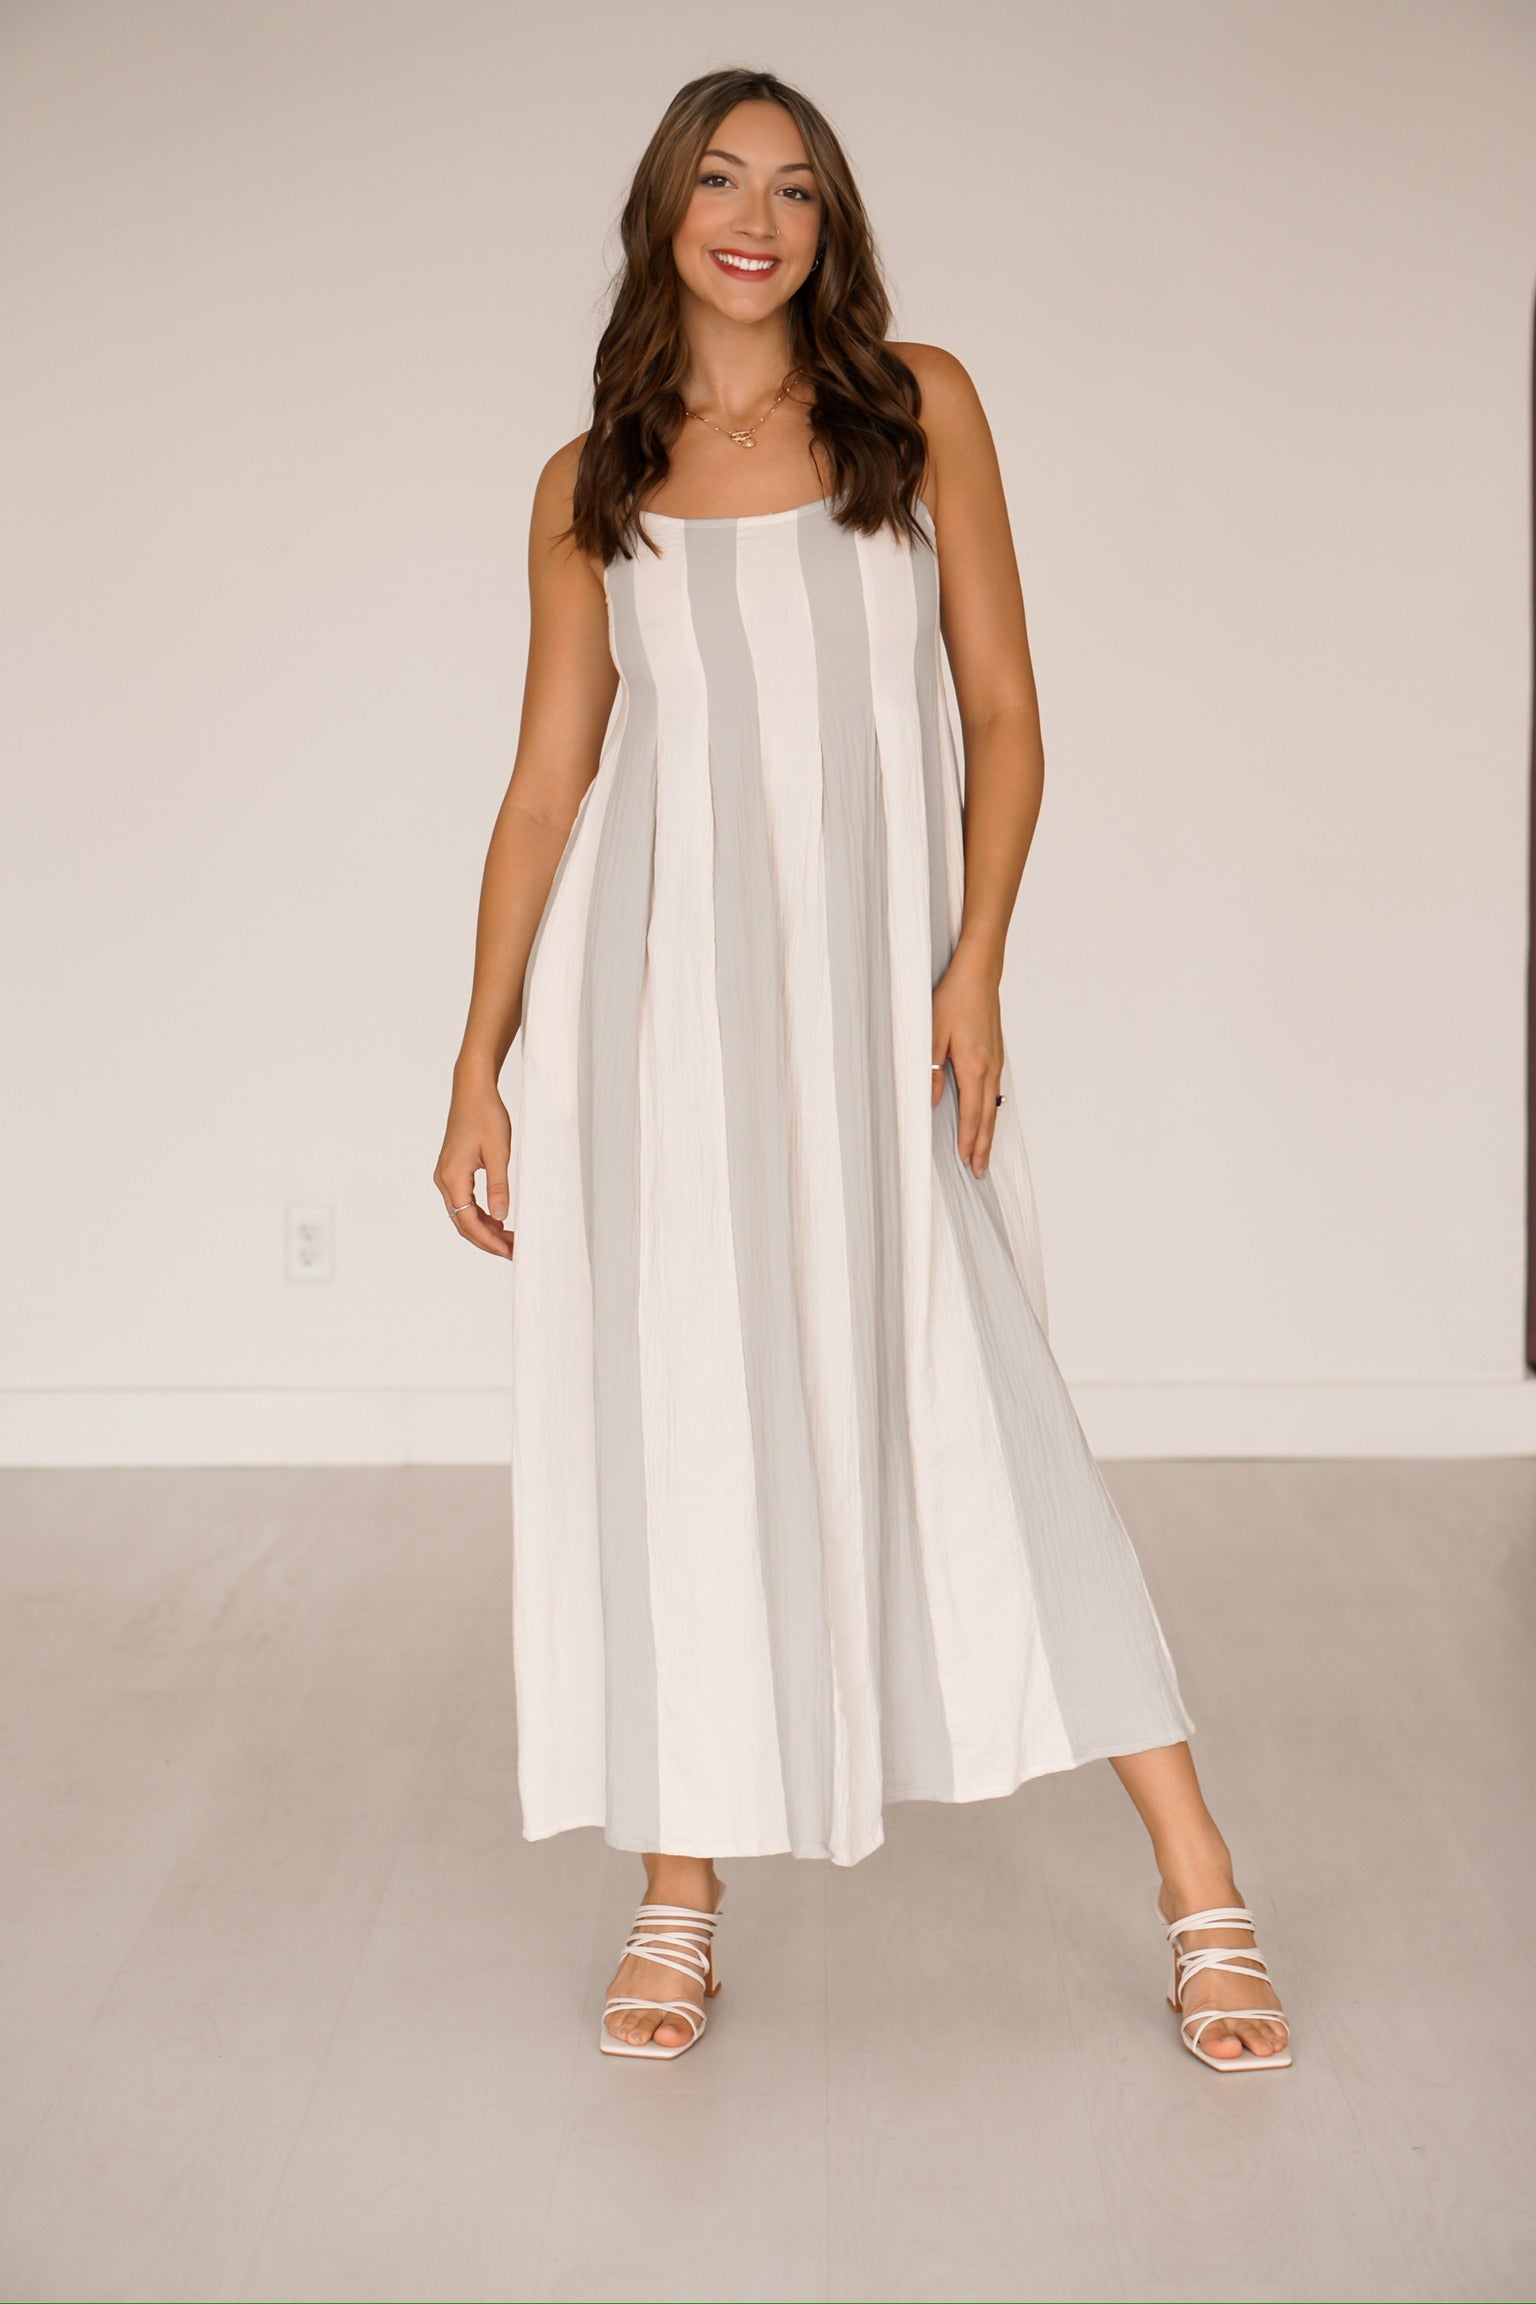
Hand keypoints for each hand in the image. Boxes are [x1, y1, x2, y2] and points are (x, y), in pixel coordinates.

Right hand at [433, 1075, 514, 1258]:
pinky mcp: (453, 1170)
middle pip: (462, 1222)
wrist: (473, 1090)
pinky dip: (480, 1214)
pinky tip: (499, 1219)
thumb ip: (499, 1187)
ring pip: (462, 1213)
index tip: (509, 1251)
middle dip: (487, 1240)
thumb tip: (501, 1218)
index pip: (468, 1221)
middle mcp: (444, 1179)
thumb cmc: (486, 1115)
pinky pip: (464, 1201)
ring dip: (484, 1228)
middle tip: (513, 1250)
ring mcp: (446, 1175)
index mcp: (453, 1177)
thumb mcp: (499, 1153)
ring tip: (510, 1238)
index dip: (488, 1241)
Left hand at [932, 944, 1004, 1178]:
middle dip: (984, 1146)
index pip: (973, 1114)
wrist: (978, 974)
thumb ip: (930, 1069)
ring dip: (988, 1131)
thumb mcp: (931, 1033)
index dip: (970, 1141)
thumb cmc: (953, 999)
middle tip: (981, 1172)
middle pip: (988, 1116)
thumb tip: (931, 1101)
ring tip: (983, 1153)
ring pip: (994, 1106)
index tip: (968, 1162)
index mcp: (973, 1066)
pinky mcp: (995, 1054)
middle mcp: (989, 1068)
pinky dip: (991, 1111)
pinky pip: (994, 1091)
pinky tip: (987, 1118)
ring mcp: (996, 1061)